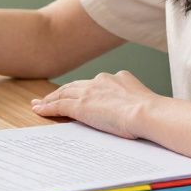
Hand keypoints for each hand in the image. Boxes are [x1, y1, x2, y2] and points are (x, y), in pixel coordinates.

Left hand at [30, 70, 158, 138]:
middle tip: (49, 96)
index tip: (77, 93)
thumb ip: (133, 100)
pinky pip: (58, 105)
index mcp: (116, 78)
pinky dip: (47, 107)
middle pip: (75, 86)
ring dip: (50, 99)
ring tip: (39, 104)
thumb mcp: (142, 100)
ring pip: (63, 94)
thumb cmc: (150, 112)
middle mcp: (100, 81)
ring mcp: (88, 93)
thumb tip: (135, 107)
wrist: (146, 112)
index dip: (82, 89)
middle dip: (62, 91)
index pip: (94, 84)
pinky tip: (39, 110)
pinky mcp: (79, 105)